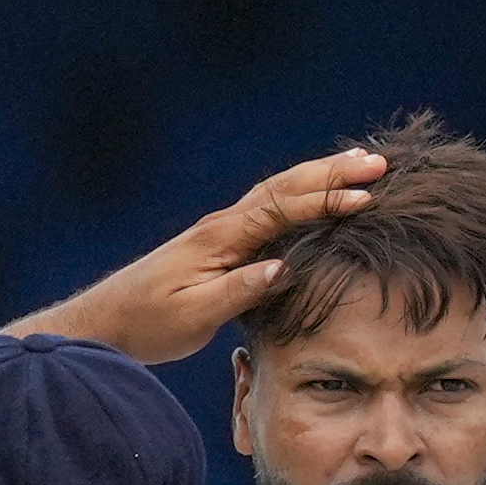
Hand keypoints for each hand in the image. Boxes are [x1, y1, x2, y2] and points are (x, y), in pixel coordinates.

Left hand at [10, 149, 388, 363]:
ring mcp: (222, 229)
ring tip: (360, 163)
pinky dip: (300, 193)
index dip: (325, 203)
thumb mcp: (195, 314)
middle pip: (285, 187)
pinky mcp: (222, 242)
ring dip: (319, 176)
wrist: (108, 321)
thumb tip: (283, 268)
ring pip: (279, 191)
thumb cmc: (150, 322)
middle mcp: (224, 224)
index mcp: (221, 237)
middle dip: (332, 173)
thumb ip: (240, 290)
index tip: (365, 199)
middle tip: (377, 162)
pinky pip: (270, 208)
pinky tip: (317, 192)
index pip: (282, 211)